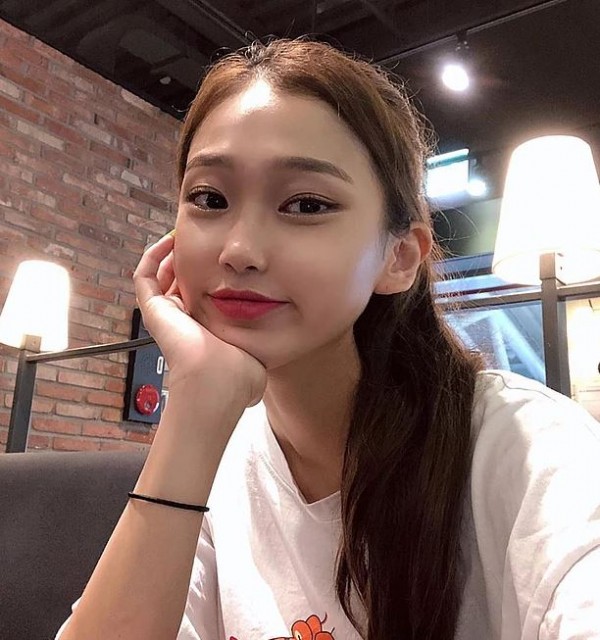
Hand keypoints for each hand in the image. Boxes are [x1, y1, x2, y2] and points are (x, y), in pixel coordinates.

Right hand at [133, 233, 266, 407]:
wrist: (219, 381)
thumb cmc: (240, 373)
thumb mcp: (257, 346)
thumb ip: (263, 336)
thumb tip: (279, 333)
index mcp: (204, 328)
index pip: (200, 295)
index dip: (208, 274)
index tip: (222, 256)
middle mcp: (182, 320)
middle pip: (179, 281)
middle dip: (190, 259)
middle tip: (203, 240)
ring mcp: (166, 315)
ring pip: (159, 276)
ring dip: (170, 253)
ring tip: (185, 234)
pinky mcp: (153, 310)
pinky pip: (144, 276)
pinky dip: (153, 255)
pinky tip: (171, 240)